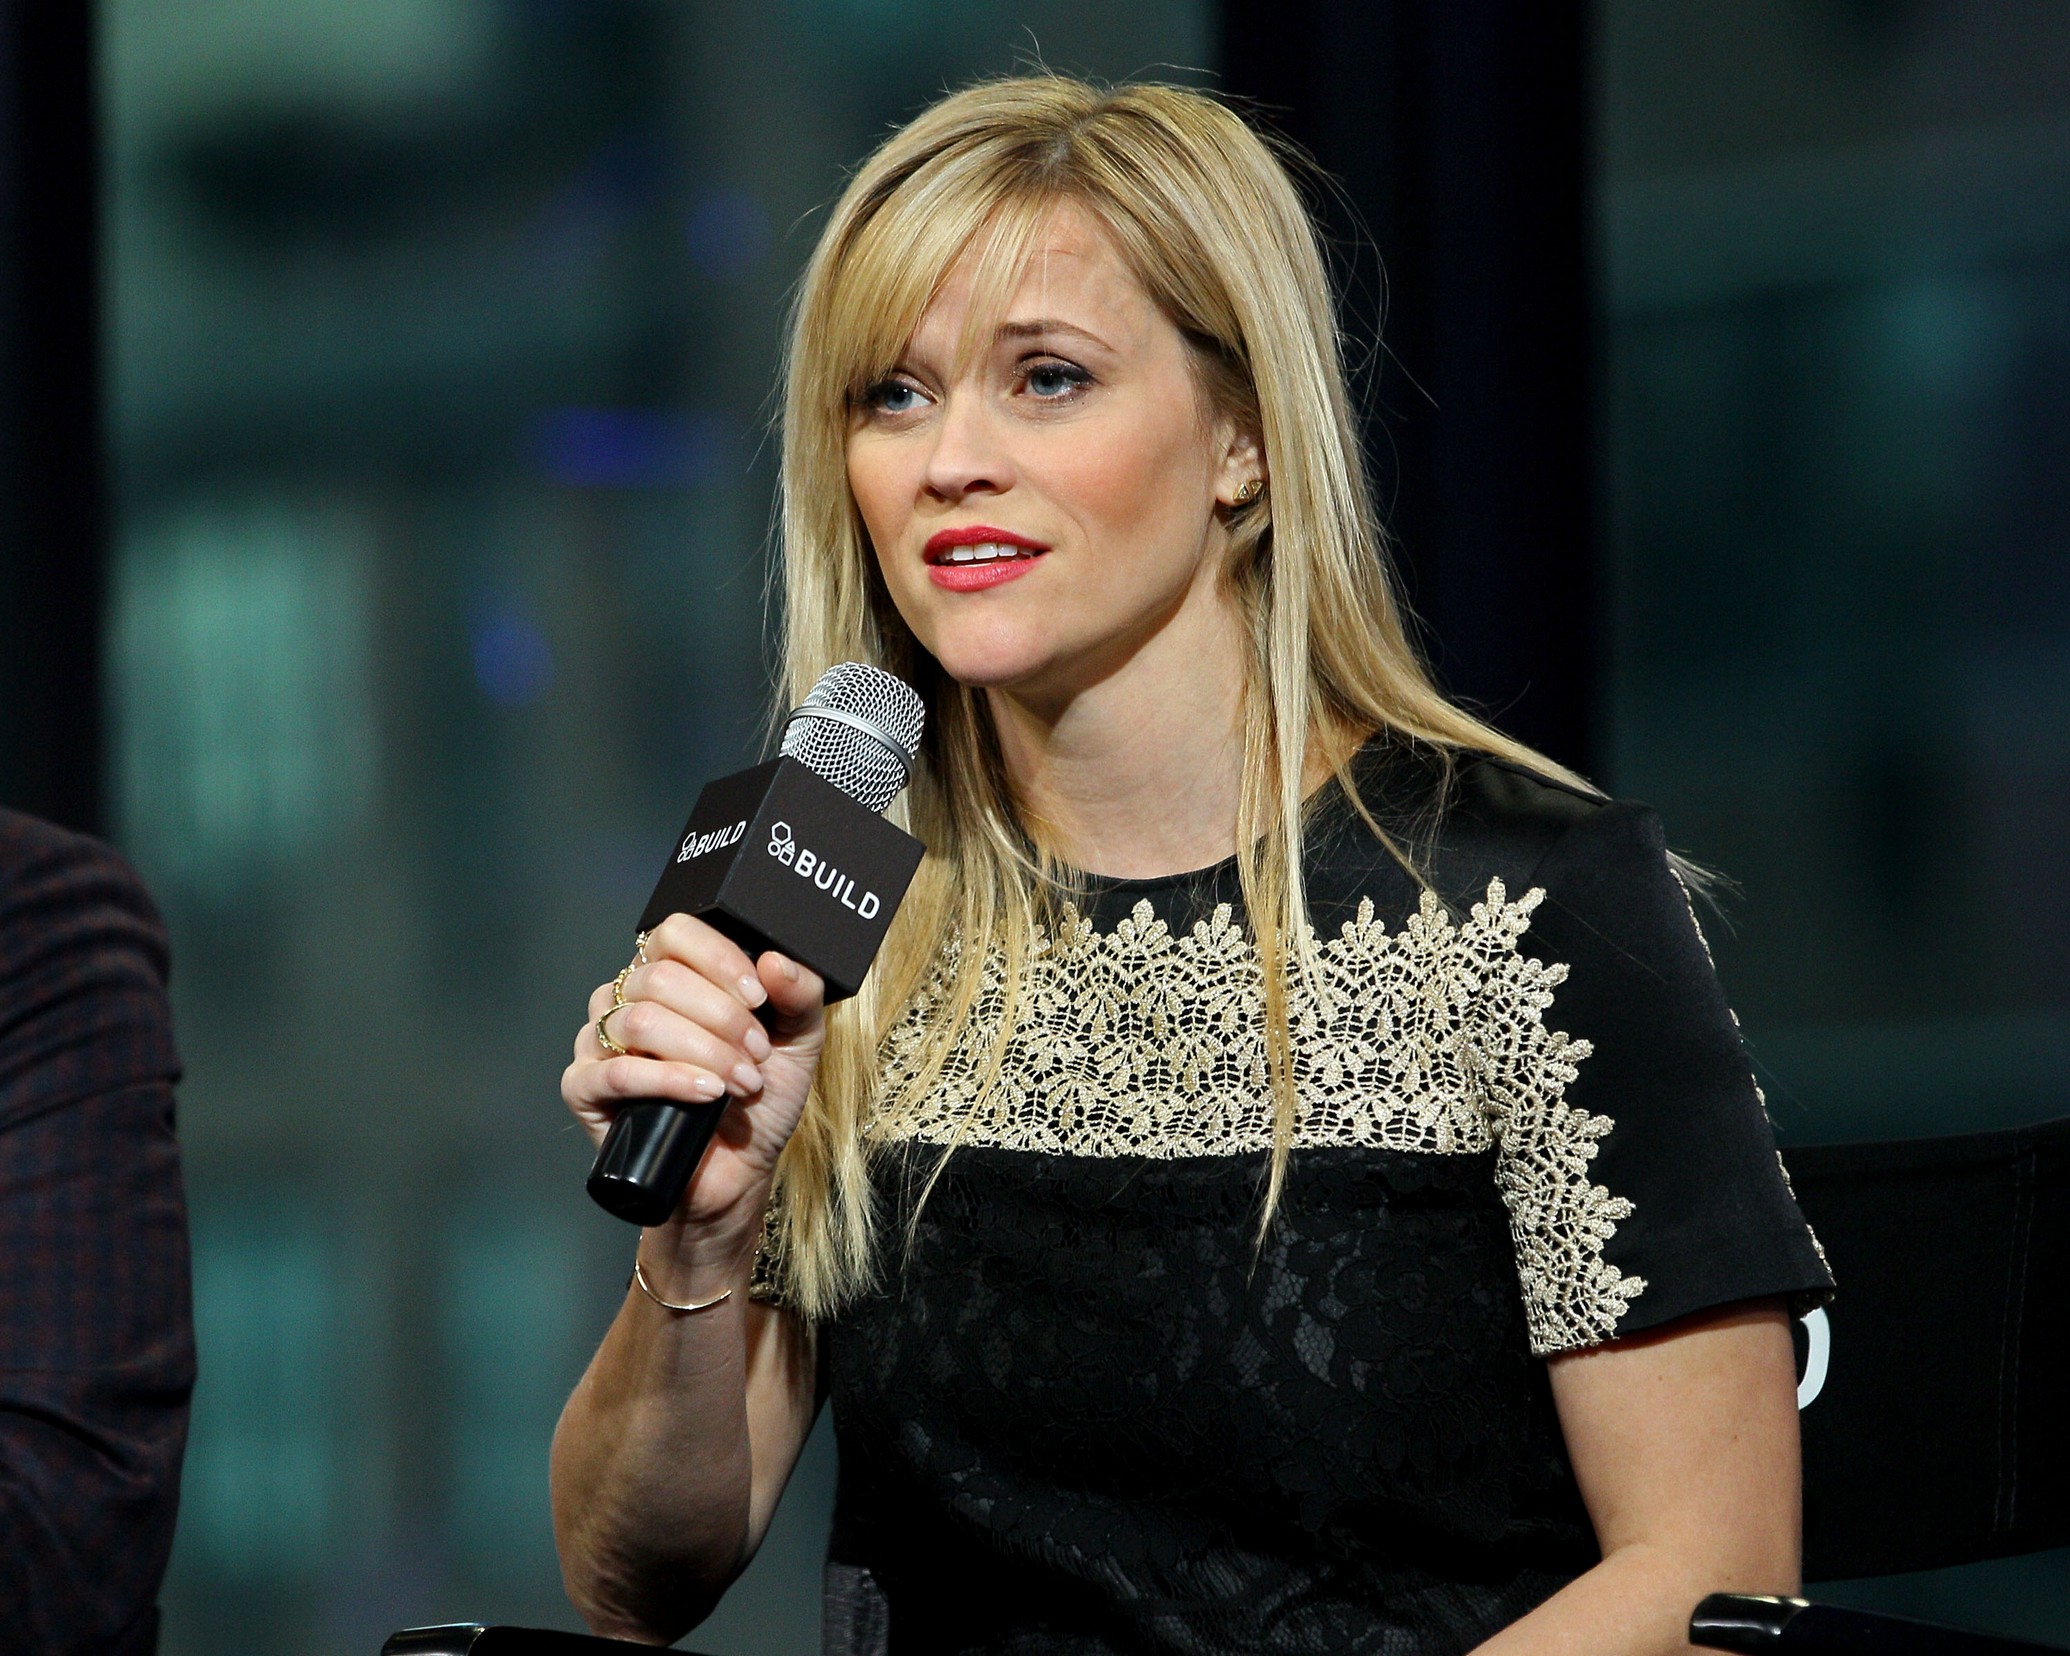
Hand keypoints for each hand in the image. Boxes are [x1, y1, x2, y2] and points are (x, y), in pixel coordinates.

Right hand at [561, 914, 825, 1238]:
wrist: (738, 1171)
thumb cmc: (760, 1099)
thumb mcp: (798, 1042)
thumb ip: (800, 996)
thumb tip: (776, 961)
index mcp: (670, 974)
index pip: (675, 933)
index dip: (719, 959)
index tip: (759, 998)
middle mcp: (626, 999)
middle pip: (660, 977)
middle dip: (722, 1017)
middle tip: (756, 1055)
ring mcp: (599, 1043)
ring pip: (641, 1020)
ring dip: (704, 1051)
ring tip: (741, 1082)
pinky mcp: (584, 1089)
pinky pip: (615, 1072)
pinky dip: (668, 1080)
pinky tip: (706, 1093)